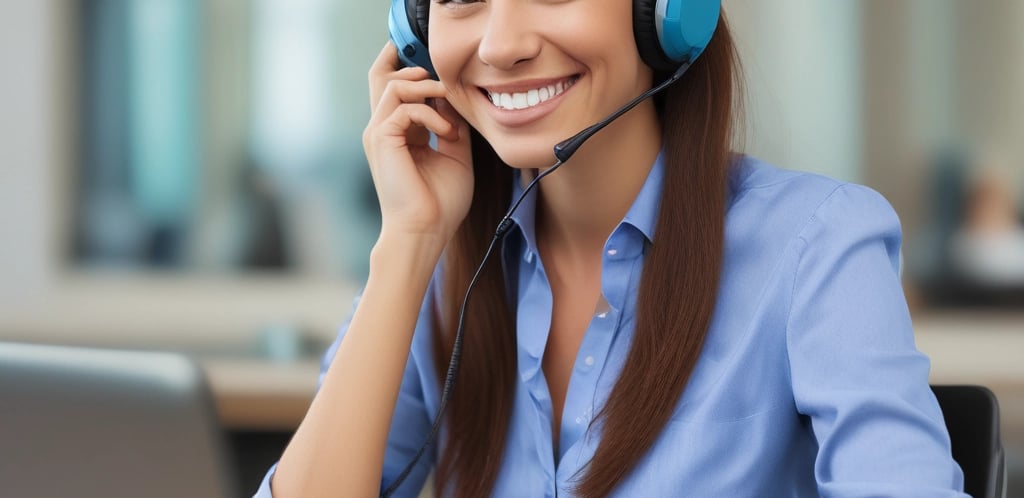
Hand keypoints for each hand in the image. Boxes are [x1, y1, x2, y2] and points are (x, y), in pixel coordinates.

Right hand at [363, 42, 473, 249]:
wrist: (425, 231)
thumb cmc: (440, 203)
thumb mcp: (455, 156)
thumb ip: (453, 126)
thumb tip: (455, 100)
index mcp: (400, 134)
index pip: (398, 89)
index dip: (415, 72)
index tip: (443, 72)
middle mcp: (384, 130)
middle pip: (382, 77)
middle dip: (406, 60)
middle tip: (440, 70)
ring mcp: (379, 133)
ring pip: (394, 84)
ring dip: (428, 88)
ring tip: (449, 108)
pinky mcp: (382, 139)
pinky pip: (405, 107)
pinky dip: (431, 115)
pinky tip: (447, 132)